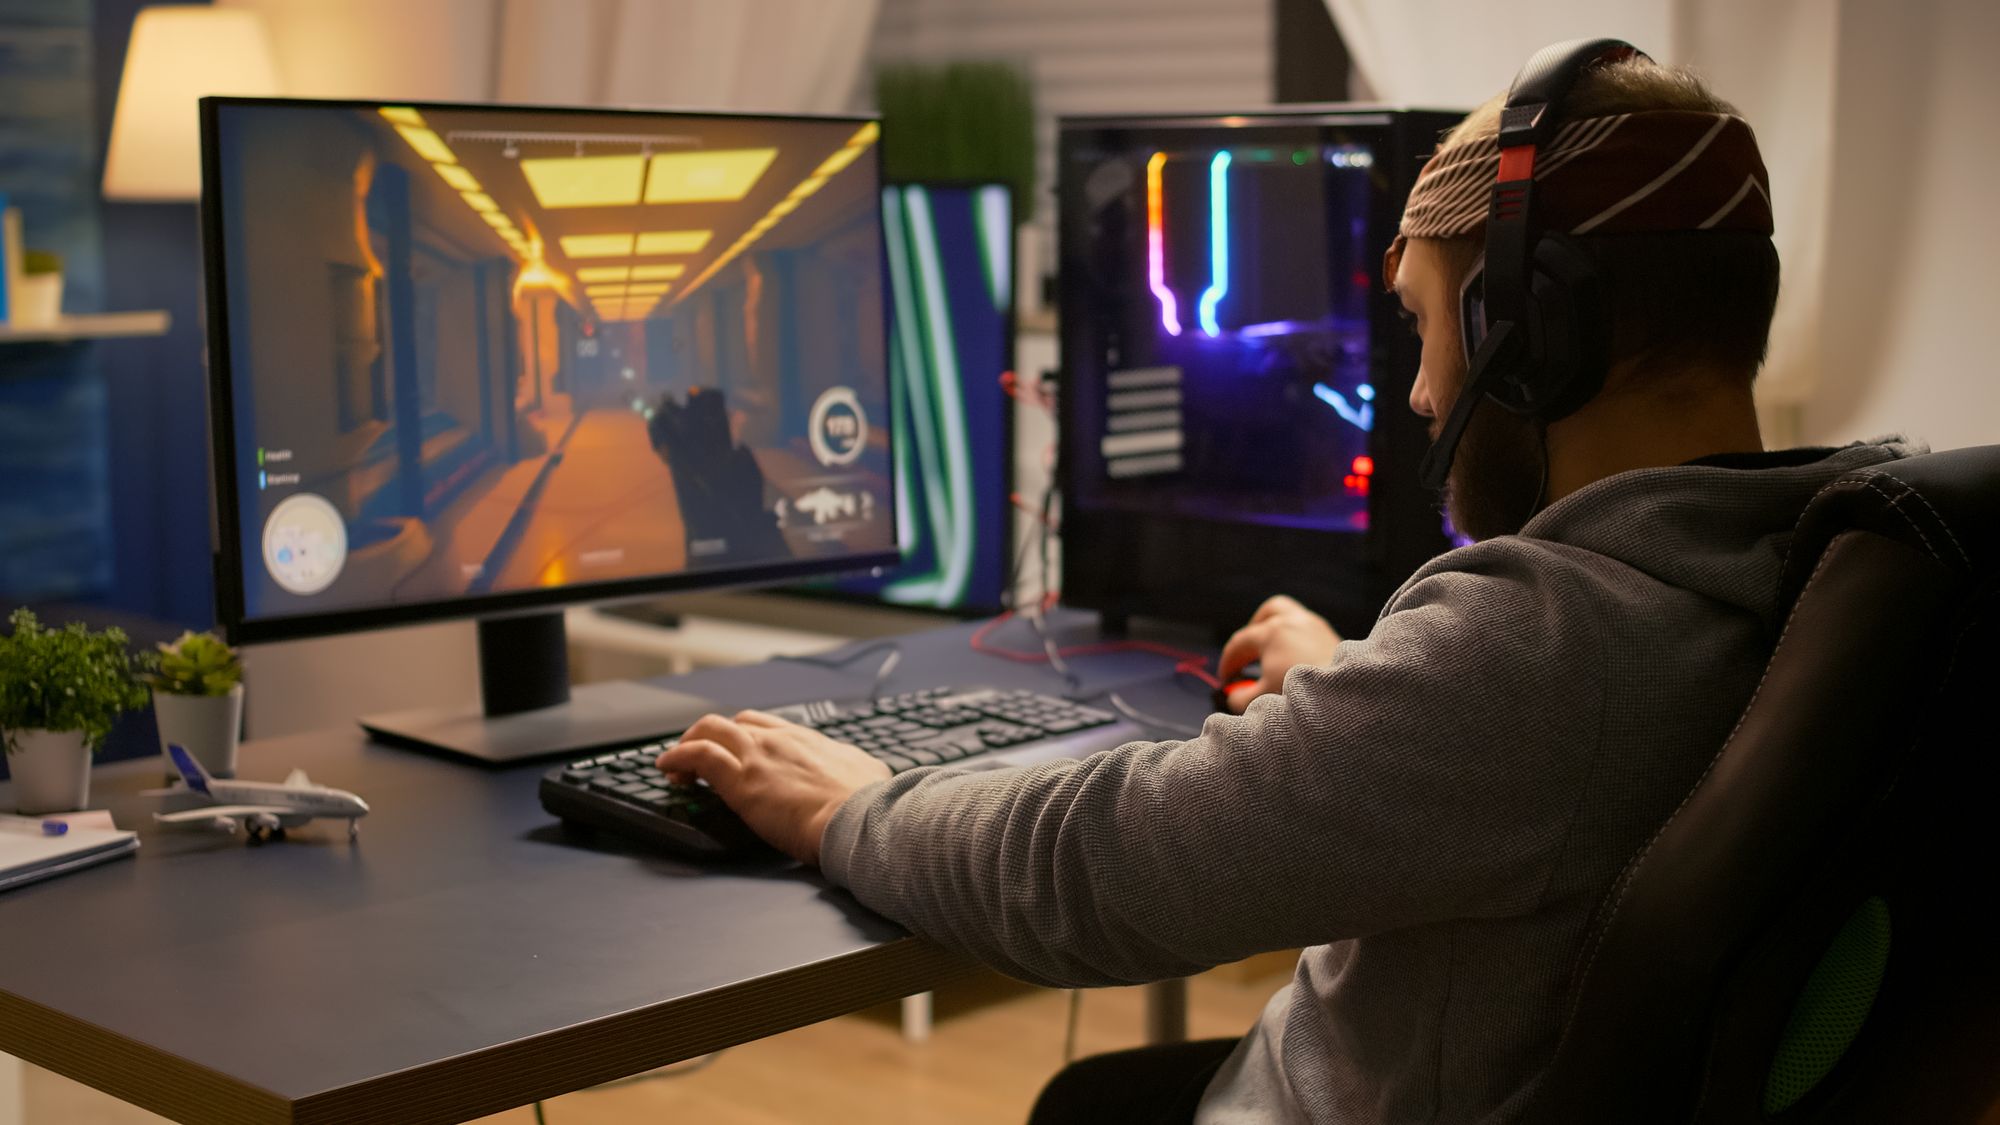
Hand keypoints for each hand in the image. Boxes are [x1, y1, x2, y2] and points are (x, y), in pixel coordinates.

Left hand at [655, 710, 891, 864]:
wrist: (859, 820)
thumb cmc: (867, 804)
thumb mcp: (868, 774)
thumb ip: (855, 768)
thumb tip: (865, 773)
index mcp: (808, 741)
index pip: (766, 725)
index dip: (745, 735)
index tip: (737, 750)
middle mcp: (780, 741)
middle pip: (735, 724)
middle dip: (714, 736)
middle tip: (702, 758)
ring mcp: (759, 757)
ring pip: (710, 730)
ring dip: (689, 743)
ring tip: (676, 763)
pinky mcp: (740, 781)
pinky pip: (697, 756)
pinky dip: (677, 757)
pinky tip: (667, 767)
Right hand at [1216, 596, 1342, 712]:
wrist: (1345, 699)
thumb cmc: (1300, 697)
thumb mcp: (1262, 700)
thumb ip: (1240, 697)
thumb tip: (1234, 694)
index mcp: (1272, 633)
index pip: (1240, 642)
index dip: (1228, 661)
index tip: (1226, 679)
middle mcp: (1294, 621)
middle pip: (1269, 612)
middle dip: (1254, 628)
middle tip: (1248, 652)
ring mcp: (1316, 626)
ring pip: (1292, 615)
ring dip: (1278, 629)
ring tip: (1272, 651)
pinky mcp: (1332, 636)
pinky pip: (1308, 629)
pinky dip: (1296, 640)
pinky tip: (1296, 660)